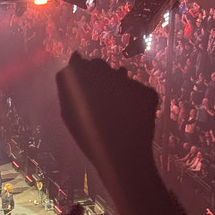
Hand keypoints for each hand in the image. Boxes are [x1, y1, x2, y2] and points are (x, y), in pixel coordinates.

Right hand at [56, 53, 157, 174]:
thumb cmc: (90, 137)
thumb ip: (67, 82)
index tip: (83, 89)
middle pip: (100, 66)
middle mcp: (106, 72)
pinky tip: (131, 117)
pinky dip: (135, 99)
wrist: (123, 158)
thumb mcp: (69, 112)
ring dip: (117, 87)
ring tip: (115, 112)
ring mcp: (130, 81)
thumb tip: (75, 56)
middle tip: (100, 103)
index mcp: (83, 76)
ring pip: (121, 76)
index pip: (81, 63)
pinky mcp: (147, 91)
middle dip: (99, 78)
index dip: (82, 75)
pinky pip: (138, 89)